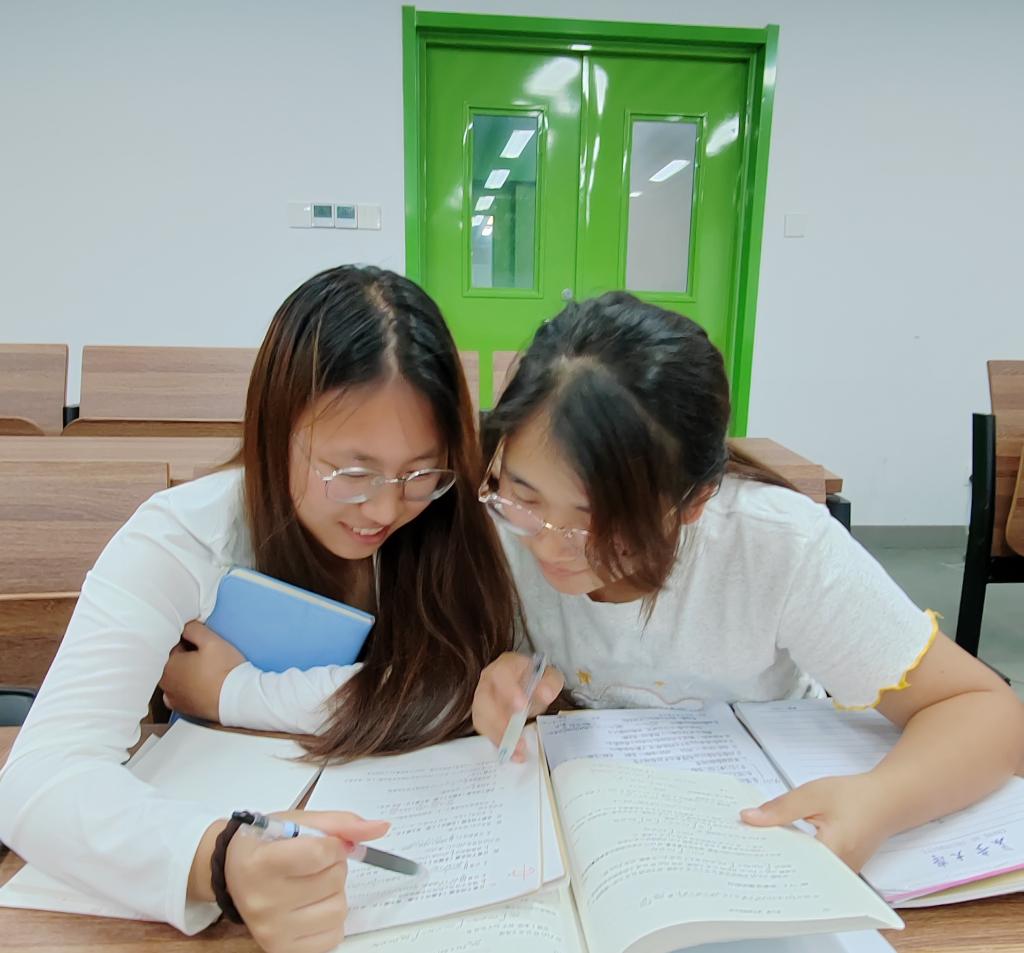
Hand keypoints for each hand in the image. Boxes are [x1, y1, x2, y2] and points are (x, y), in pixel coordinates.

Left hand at [159, 621, 244, 721]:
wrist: (237, 698)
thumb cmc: (224, 668)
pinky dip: (183, 688)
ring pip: (173, 678)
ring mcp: (172, 698)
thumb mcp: (211, 640)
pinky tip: (197, 685)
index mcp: (168, 664)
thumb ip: (193, 628)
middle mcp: (164, 683)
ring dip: (183, 673)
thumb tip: (184, 625)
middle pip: (171, 662)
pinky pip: (177, 694)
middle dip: (183, 657)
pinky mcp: (182, 708)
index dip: (187, 641)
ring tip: (202, 671)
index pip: (171, 645)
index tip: (200, 644)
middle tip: (203, 656)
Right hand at [225, 810, 389, 952]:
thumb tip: (380, 828)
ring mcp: (272, 930)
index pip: (320, 853)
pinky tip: (311, 906)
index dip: (332, 845)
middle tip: (311, 864)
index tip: (323, 843)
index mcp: (261, 863)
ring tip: (310, 883)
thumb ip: (340, 823)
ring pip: (339, 908)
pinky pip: (333, 936)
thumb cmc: (266, 843)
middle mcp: (263, 901)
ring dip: (334, 892)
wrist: (231, 872)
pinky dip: (330, 918)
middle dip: (333, 866)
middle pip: (334, 880)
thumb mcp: (298, 822)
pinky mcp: (282, 950)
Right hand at [472, 652, 563, 762]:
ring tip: (517, 750)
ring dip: (498, 736)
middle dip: (499, 721)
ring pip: (481, 717)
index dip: (508, 690)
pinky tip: (513, 753)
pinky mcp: (482, 715)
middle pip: (484, 699)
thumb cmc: (535, 680)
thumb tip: (546, 694)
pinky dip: (498, 743)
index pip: (501, 674)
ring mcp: (481, 698)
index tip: (521, 707)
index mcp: (505, 666)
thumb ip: (550, 683)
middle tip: (518, 737)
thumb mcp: (549, 676)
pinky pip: (484, 730)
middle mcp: (487, 680)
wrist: (525, 684)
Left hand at [740, 772, 896, 870]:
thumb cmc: (856, 796)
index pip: (789, 865)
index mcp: (833, 853)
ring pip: (801, 873)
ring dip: (780, 857)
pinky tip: (777, 844)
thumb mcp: (813, 794)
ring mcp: (839, 876)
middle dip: (768, 858)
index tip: (741, 848)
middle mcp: (838, 873)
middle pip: (793, 873)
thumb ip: (781, 808)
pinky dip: (793, 856)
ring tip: (755, 843)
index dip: (763, 857)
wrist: (887, 800)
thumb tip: (749, 818)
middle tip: (742, 845)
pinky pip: (810, 869)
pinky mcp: (838, 872)